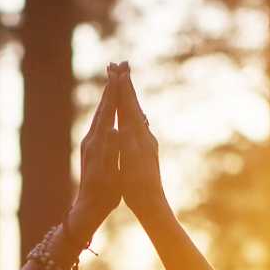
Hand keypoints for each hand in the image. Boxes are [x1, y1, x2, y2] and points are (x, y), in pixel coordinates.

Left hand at [67, 74, 120, 237]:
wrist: (88, 208)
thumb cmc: (103, 193)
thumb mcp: (110, 172)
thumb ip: (111, 149)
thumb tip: (113, 129)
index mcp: (98, 142)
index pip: (108, 111)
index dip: (114, 92)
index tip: (119, 73)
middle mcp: (92, 139)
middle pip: (102, 107)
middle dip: (110, 88)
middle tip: (115, 67)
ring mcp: (90, 144)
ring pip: (100, 114)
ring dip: (107, 97)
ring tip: (113, 83)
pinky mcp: (91, 150)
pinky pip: (100, 124)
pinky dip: (106, 112)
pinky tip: (108, 111)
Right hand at [113, 65, 169, 224]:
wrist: (152, 204)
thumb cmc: (138, 189)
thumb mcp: (130, 169)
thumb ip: (127, 147)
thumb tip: (123, 128)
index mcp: (138, 139)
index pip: (128, 109)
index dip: (122, 89)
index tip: (117, 71)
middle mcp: (144, 137)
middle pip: (134, 105)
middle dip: (126, 85)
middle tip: (120, 64)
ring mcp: (146, 142)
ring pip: (136, 112)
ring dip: (129, 95)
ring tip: (123, 80)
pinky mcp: (145, 148)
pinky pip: (136, 122)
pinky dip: (131, 110)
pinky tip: (130, 110)